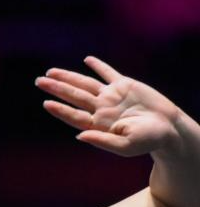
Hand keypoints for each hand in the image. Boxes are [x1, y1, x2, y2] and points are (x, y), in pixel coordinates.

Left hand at [35, 56, 182, 157]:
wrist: (168, 128)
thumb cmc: (147, 141)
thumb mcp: (124, 146)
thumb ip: (101, 141)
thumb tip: (78, 136)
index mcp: (98, 124)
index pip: (74, 115)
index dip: (60, 109)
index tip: (46, 102)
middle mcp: (101, 109)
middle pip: (74, 96)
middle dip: (56, 88)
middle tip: (39, 81)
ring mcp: (111, 96)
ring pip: (85, 84)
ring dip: (68, 77)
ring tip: (50, 72)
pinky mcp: (125, 85)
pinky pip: (109, 73)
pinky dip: (98, 66)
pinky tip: (87, 60)